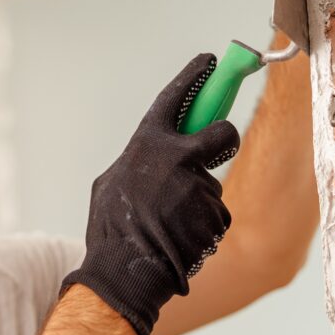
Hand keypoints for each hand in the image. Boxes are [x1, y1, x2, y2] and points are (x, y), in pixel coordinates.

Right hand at [61, 53, 239, 334]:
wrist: (125, 273)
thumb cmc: (112, 230)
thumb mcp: (111, 185)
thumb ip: (137, 164)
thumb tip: (150, 157)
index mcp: (148, 144)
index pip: (177, 99)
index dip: (195, 77)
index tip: (211, 61)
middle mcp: (177, 159)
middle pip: (222, 134)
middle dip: (223, 141)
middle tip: (214, 152)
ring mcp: (198, 188)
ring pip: (212, 185)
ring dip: (198, 202)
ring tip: (170, 225)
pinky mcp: (214, 215)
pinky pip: (216, 214)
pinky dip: (203, 226)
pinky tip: (180, 239)